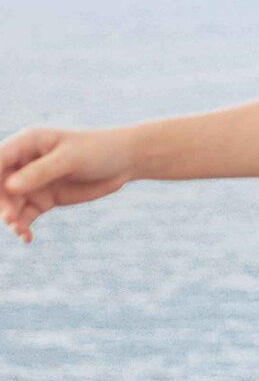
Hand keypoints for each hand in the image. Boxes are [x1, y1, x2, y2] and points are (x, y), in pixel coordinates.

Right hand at [0, 127, 136, 243]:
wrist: (124, 162)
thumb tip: (9, 186)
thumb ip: (41, 172)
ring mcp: (32, 183)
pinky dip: (23, 227)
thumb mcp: (70, 159)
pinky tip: (27, 238)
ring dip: (11, 217)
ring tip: (20, 230)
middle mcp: (24, 163)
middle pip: (0, 184)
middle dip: (2, 202)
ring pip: (10, 203)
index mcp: (27, 143)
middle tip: (11, 218)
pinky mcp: (43, 200)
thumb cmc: (98, 151)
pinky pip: (25, 216)